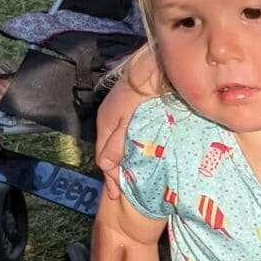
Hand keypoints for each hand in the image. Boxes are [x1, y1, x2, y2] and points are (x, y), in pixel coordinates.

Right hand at [95, 68, 151, 200]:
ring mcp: (121, 112)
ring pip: (120, 143)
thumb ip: (117, 145)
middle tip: (125, 189)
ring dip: (126, 159)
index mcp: (105, 123)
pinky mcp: (133, 108)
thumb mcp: (127, 123)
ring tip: (134, 176)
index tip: (116, 195)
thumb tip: (105, 167)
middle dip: (116, 170)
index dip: (110, 177)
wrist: (157, 65)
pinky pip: (129, 133)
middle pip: (110, 151)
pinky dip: (133, 146)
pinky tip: (142, 154)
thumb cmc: (142, 92)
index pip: (104, 157)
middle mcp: (110, 118)